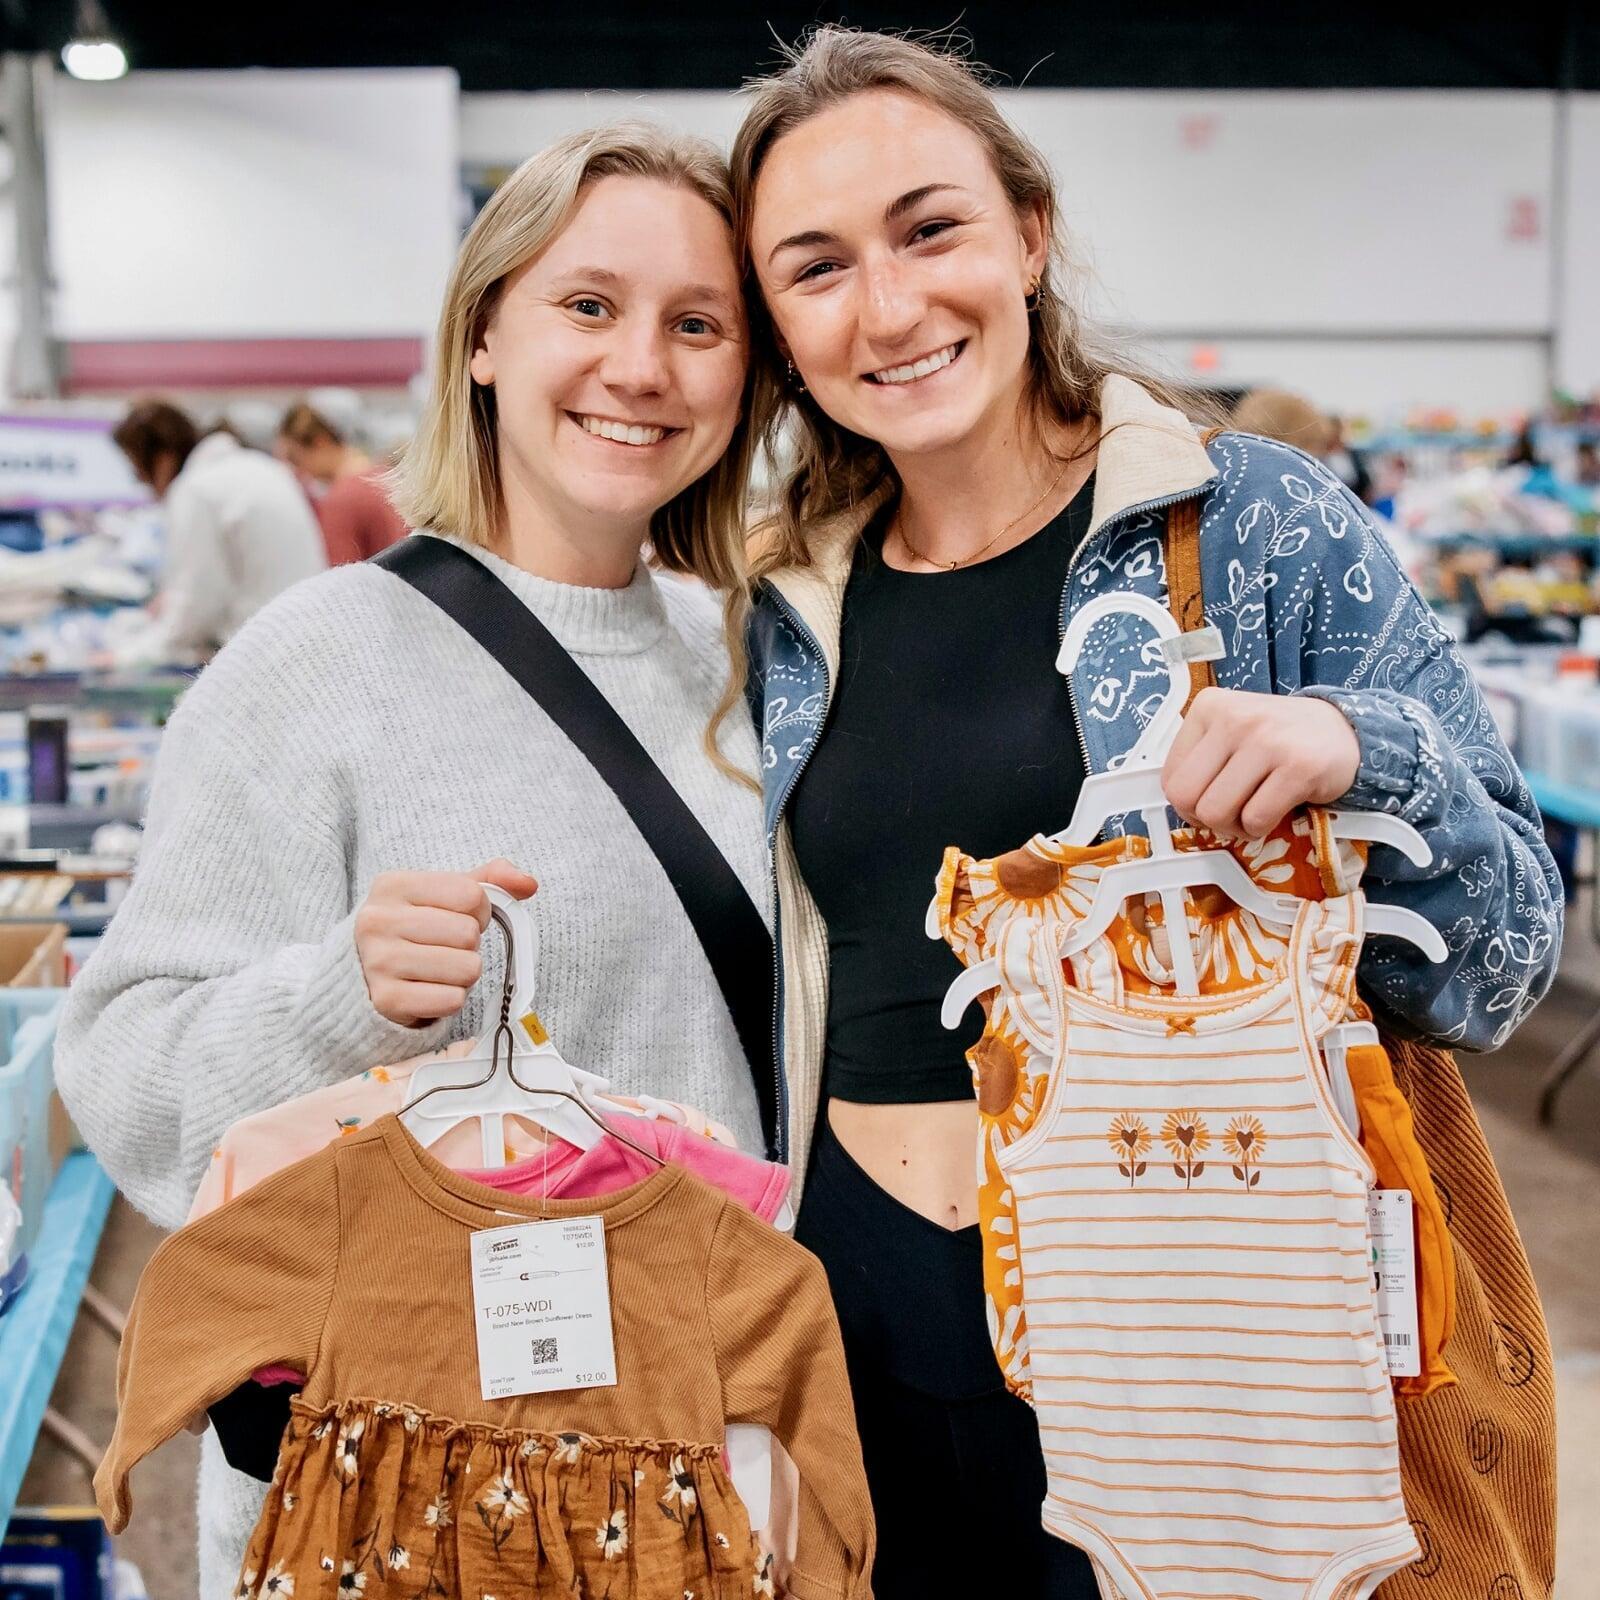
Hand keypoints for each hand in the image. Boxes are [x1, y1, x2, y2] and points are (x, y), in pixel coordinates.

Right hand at [355, 858, 537, 1026]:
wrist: (364, 971)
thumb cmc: (415, 927)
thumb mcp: (444, 894)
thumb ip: (489, 880)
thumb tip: (529, 883)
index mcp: (393, 885)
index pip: (471, 894)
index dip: (479, 910)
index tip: (459, 917)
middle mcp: (378, 921)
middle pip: (469, 933)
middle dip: (470, 944)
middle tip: (447, 947)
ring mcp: (378, 961)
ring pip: (466, 968)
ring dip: (464, 973)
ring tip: (440, 968)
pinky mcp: (386, 1000)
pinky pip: (452, 1000)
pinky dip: (452, 998)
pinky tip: (431, 988)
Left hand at [1161, 688, 1358, 838]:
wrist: (1344, 731)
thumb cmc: (1279, 739)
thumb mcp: (1231, 733)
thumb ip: (1199, 760)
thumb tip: (1177, 804)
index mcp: (1209, 707)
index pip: (1170, 777)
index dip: (1187, 803)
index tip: (1209, 801)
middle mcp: (1234, 718)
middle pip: (1185, 798)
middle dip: (1206, 818)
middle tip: (1231, 813)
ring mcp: (1267, 740)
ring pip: (1216, 812)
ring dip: (1235, 826)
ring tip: (1254, 812)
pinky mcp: (1298, 767)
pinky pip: (1256, 819)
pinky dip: (1262, 828)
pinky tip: (1276, 810)